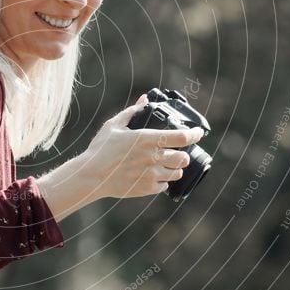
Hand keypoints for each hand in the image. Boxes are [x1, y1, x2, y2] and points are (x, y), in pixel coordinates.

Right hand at [82, 96, 204, 199]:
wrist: (91, 176)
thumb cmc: (100, 149)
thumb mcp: (113, 126)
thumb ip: (132, 111)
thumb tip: (145, 100)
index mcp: (146, 139)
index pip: (181, 137)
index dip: (194, 134)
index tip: (198, 133)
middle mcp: (152, 158)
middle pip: (183, 158)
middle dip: (184, 154)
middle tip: (178, 152)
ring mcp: (150, 175)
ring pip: (176, 173)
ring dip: (175, 168)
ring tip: (167, 164)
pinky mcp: (146, 189)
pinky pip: (165, 186)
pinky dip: (163, 181)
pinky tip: (154, 175)